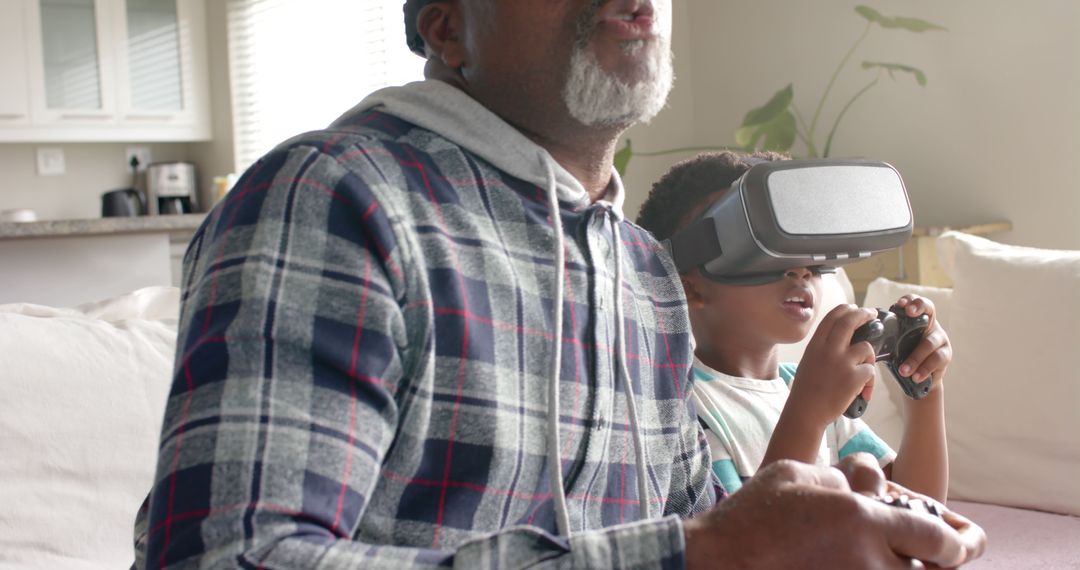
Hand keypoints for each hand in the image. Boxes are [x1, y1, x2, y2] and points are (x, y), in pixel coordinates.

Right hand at [684, 454, 986, 569]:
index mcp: (860, 518)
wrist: (720, 561)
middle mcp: (866, 559)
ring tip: (891, 557)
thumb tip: (855, 487)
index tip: (960, 543)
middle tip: (939, 556)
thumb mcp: (797, 474)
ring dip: (901, 568)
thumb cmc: (753, 514)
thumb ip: (838, 479)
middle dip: (937, 564)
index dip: (955, 542)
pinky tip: (853, 563)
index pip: (934, 537)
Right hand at [787, 304, 879, 426]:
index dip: (847, 309)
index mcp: (815, 345)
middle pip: (850, 320)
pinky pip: (871, 370)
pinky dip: (870, 382)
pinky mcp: (854, 377)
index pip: (833, 317)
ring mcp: (841, 362)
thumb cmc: (807, 390)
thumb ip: (823, 348)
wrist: (806, 412)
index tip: (856, 308)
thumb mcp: (809, 361)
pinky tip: (862, 392)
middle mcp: (828, 349)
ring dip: (869, 358)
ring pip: (866, 347)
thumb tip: (841, 338)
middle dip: (864, 313)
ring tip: (864, 371)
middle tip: (872, 314)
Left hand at [893, 295, 951, 390]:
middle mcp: (931, 325)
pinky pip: (937, 360)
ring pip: (930, 343)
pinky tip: (915, 377)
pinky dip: (924, 369)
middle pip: (929, 312)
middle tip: (908, 313)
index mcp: (917, 320)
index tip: (901, 304)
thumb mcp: (893, 344)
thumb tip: (864, 336)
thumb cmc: (902, 355)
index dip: (912, 300)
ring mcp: (941, 339)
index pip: (917, 303)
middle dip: (919, 309)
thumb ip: (885, 337)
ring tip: (903, 371)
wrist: (917, 378)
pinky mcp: (946, 355)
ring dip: (915, 357)